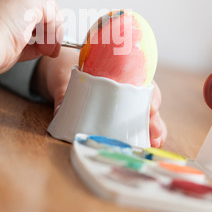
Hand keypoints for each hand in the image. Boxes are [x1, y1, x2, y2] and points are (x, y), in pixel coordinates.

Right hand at [0, 0, 63, 73]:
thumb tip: (39, 44)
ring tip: (47, 49)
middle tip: (46, 38)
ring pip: (47, 3)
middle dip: (44, 12)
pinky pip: (52, 13)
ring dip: (51, 28)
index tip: (35, 32)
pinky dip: (53, 32)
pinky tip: (46, 48)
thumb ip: (20, 35)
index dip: (30, 11)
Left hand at [33, 49, 166, 148]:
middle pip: (145, 100)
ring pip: (143, 113)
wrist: (56, 72)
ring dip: (151, 127)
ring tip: (154, 142)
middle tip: (154, 132)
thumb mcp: (61, 78)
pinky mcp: (113, 114)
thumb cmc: (63, 67)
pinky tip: (147, 144)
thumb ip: (62, 93)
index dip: (150, 93)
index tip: (152, 107)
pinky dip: (141, 133)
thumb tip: (60, 110)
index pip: (141, 80)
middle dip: (153, 117)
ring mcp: (120, 100)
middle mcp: (123, 85)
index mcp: (115, 69)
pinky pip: (132, 122)